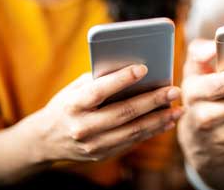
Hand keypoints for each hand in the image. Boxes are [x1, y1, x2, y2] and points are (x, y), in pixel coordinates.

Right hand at [30, 65, 182, 162]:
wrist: (45, 140)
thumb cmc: (65, 106)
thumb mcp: (74, 89)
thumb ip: (99, 81)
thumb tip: (132, 70)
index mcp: (74, 105)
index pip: (100, 90)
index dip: (122, 79)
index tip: (144, 68)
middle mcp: (83, 127)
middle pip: (124, 112)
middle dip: (152, 101)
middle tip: (174, 90)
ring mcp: (93, 145)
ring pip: (133, 131)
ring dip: (159, 120)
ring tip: (178, 109)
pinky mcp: (102, 155)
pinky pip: (132, 142)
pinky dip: (151, 132)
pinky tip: (166, 122)